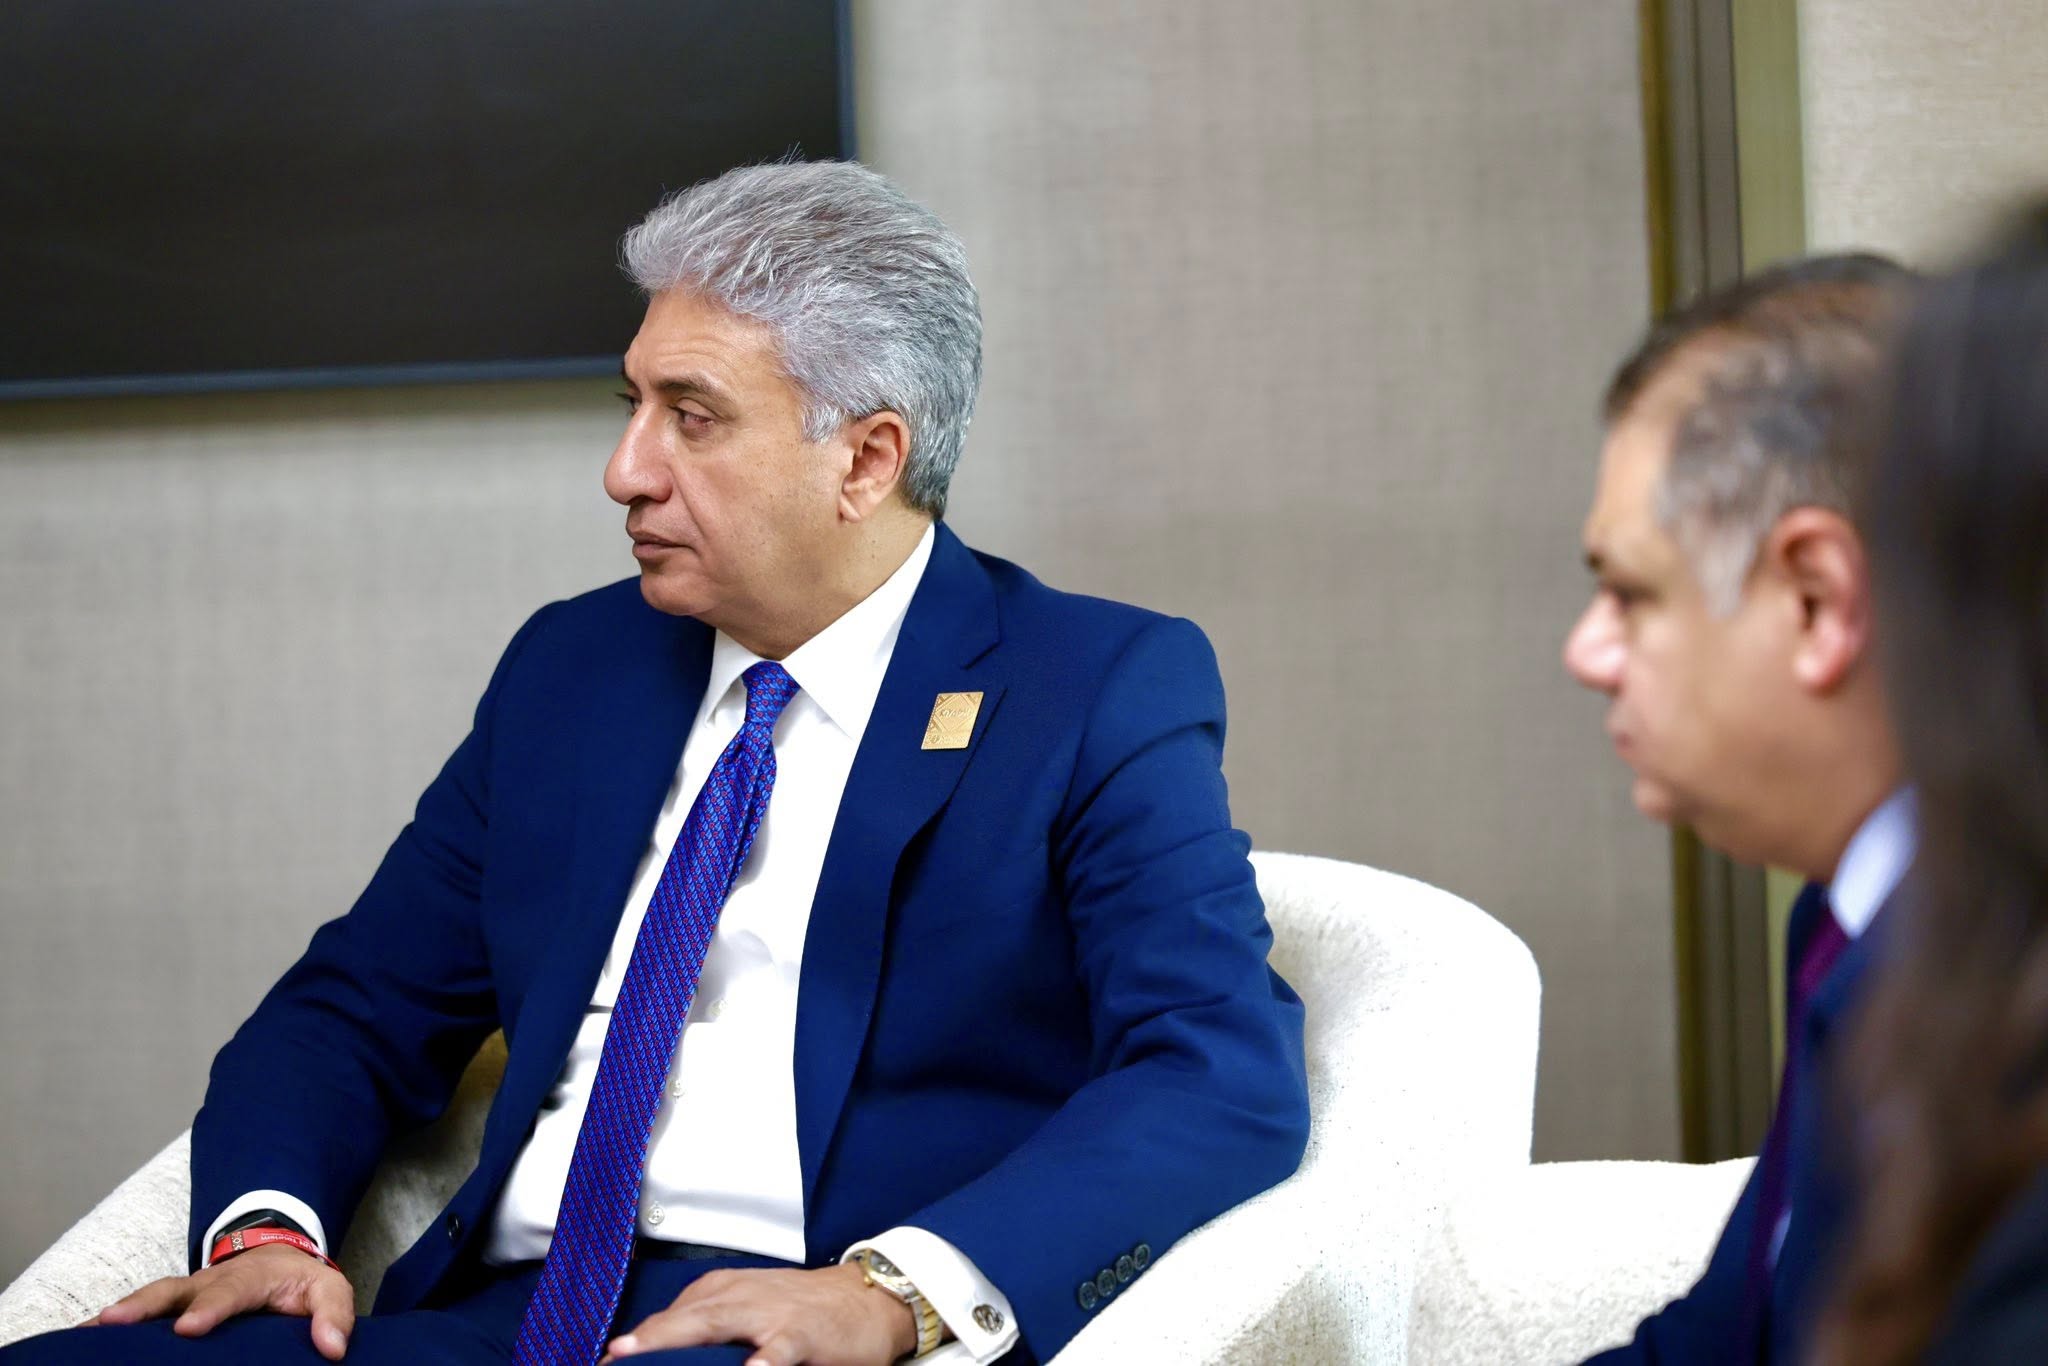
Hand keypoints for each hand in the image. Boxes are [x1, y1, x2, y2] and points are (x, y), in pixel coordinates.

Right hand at [88, 1243, 355, 1360]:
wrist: (280, 1260)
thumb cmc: (301, 1283)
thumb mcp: (329, 1291)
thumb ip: (333, 1315)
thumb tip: (332, 1348)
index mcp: (250, 1277)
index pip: (230, 1291)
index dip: (209, 1309)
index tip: (188, 1329)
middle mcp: (210, 1281)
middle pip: (174, 1289)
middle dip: (144, 1305)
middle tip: (112, 1320)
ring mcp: (187, 1294)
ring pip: (150, 1299)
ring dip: (119, 1314)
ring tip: (84, 1332)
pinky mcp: (173, 1307)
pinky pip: (143, 1315)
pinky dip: (112, 1327)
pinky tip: (82, 1340)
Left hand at [603, 1263, 916, 1365]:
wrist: (871, 1298)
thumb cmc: (807, 1310)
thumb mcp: (752, 1311)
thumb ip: (712, 1330)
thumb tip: (664, 1352)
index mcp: (725, 1292)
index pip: (670, 1317)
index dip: (637, 1342)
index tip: (608, 1361)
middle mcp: (741, 1297)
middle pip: (682, 1318)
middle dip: (644, 1340)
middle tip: (610, 1359)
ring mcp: (770, 1314)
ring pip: (715, 1323)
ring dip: (679, 1340)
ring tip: (645, 1357)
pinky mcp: (802, 1334)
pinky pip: (777, 1348)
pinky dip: (761, 1361)